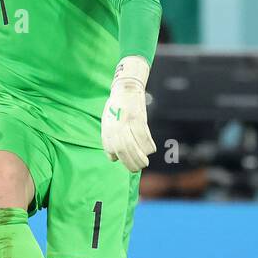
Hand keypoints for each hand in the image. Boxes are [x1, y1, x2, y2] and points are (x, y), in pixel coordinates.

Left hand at [101, 55, 155, 171]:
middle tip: (137, 169)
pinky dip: (148, 146)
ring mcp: (126, 123)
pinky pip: (144, 136)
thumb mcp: (107, 122)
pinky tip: (150, 151)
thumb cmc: (116, 108)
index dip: (116, 158)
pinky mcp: (138, 118)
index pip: (110, 149)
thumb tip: (113, 158)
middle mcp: (115, 127)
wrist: (126, 89)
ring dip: (140, 157)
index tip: (124, 161)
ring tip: (144, 163)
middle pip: (122, 150)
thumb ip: (109, 139)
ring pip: (133, 145)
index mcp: (107, 129)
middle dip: (130, 163)